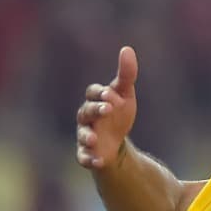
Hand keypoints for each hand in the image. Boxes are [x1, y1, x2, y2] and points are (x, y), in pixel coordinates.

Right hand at [76, 46, 139, 169]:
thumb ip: (126, 74)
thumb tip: (127, 49)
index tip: (112, 95)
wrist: (116, 140)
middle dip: (95, 110)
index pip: (93, 93)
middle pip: (86, 112)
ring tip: (93, 140)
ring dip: (87, 137)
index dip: (101, 93)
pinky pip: (83, 157)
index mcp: (96, 100)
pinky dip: (88, 159)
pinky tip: (97, 161)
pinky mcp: (88, 153)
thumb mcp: (125, 93)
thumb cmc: (118, 112)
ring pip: (82, 134)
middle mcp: (87, 117)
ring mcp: (86, 135)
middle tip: (107, 110)